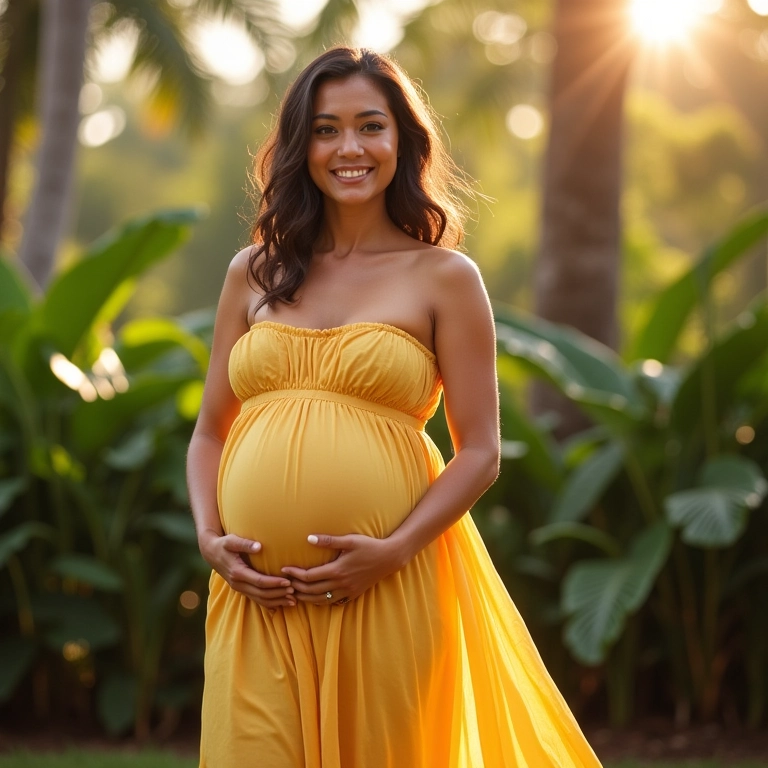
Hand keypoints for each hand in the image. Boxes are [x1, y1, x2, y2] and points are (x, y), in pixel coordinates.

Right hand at [199, 531, 294, 607]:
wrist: (211, 553)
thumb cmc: (224, 544)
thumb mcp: (231, 540)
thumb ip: (245, 543)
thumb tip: (259, 546)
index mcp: (237, 572)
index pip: (259, 581)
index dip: (274, 583)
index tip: (288, 581)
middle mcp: (238, 584)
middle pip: (261, 594)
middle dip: (278, 594)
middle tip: (294, 591)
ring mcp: (239, 588)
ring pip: (260, 600)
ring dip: (277, 601)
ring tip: (293, 600)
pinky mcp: (242, 589)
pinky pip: (256, 600)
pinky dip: (270, 603)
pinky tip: (281, 604)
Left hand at [281, 533, 401, 605]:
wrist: (389, 558)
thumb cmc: (369, 546)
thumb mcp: (349, 540)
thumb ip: (328, 540)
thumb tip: (308, 539)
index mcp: (337, 570)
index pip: (309, 576)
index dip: (294, 574)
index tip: (284, 569)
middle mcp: (341, 583)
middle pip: (312, 590)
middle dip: (296, 587)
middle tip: (284, 583)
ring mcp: (347, 591)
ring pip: (321, 600)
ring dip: (306, 597)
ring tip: (295, 593)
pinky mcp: (353, 594)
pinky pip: (334, 602)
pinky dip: (321, 601)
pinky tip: (315, 598)